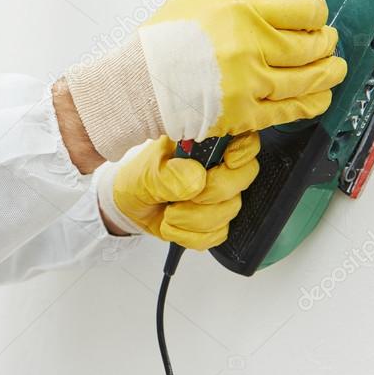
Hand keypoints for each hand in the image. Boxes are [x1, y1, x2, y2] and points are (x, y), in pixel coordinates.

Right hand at [65, 0, 345, 159]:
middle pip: (314, 44)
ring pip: (311, 78)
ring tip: (333, 67)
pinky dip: (313, 102)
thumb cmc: (160, 39)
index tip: (313, 15)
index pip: (306, 7)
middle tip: (325, 41)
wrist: (137, 85)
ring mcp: (252, 84)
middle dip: (326, 41)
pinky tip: (320, 96)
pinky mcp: (247, 115)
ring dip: (329, 71)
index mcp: (242, 10)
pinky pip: (294, 109)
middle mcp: (252, 47)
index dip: (316, 11)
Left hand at [98, 133, 259, 249]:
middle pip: (242, 177)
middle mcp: (216, 167)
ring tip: (170, 213)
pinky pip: (219, 233)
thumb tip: (197, 179)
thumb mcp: (146, 173)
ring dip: (195, 219)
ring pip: (230, 209)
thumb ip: (169, 175)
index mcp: (203, 144)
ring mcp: (219, 194)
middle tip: (185, 196)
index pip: (242, 139)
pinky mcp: (215, 220)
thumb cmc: (138, 179)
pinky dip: (191, 235)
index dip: (243, 151)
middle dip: (214, 193)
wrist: (130, 207)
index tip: (228, 162)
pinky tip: (174, 225)